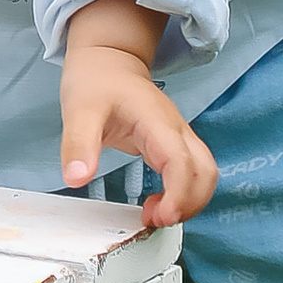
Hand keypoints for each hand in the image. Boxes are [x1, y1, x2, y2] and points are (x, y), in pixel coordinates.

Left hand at [57, 0, 216, 231]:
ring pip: (205, 173)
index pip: (181, 162)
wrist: (108, 61)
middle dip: (190, 204)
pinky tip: (158, 203)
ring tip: (155, 215)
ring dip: (190, 201)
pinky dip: (185, 194)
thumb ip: (77, 144)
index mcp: (155, 120)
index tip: (159, 217)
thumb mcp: (78, 110)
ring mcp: (179, 136)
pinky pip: (194, 173)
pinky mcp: (175, 144)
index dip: (178, 194)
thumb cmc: (96, 82)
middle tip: (155, 220)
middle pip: (205, 171)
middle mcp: (175, 129)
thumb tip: (76, 179)